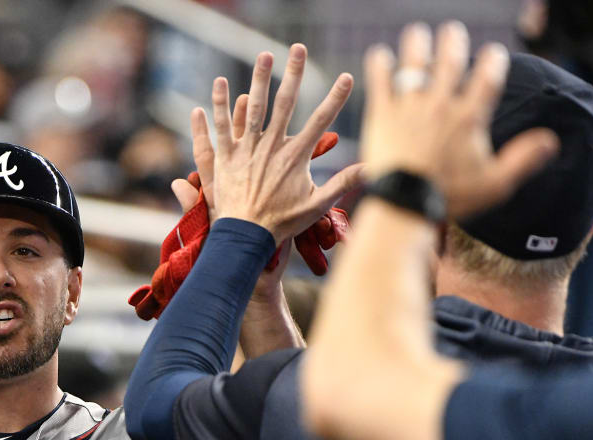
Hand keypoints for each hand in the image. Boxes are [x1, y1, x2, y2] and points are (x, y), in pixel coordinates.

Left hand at [207, 44, 363, 242]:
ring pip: (254, 107)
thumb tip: (372, 169)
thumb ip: (343, 184)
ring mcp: (247, 150)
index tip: (347, 77)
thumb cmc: (282, 224)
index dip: (336, 98)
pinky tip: (219, 82)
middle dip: (293, 74)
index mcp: (296, 157)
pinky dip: (220, 104)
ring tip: (264, 55)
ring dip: (259, 79)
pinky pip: (222, 126)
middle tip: (298, 48)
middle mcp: (272, 147)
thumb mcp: (317, 206)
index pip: (322, 121)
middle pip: (285, 103)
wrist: (246, 237)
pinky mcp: (226, 157)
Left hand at [360, 22, 558, 218]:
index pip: (488, 79)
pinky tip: (379, 55)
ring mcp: (409, 108)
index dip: (494, 61)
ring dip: (416, 45)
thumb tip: (552, 140)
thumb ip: (523, 158)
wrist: (403, 205)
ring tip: (417, 33)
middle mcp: (440, 106)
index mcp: (469, 118)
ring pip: (414, 65)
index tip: (494, 52)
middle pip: (449, 63)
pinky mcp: (381, 115)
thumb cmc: (449, 197)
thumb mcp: (495, 183)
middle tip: (452, 31)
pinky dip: (379, 66)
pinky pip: (379, 82)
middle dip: (453, 42)